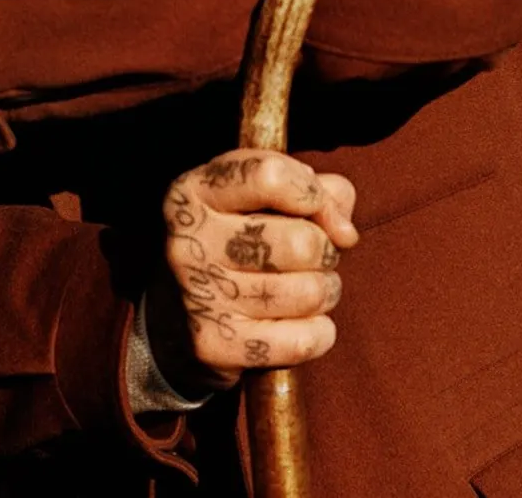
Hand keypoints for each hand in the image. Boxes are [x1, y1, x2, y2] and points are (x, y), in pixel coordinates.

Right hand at [145, 149, 359, 389]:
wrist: (177, 313)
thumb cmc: (242, 240)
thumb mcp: (267, 197)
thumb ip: (318, 190)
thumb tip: (344, 232)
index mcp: (195, 191)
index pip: (271, 176)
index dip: (312, 193)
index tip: (316, 208)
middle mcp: (189, 241)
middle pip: (302, 242)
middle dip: (325, 252)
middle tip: (310, 258)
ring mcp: (199, 295)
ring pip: (309, 293)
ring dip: (324, 292)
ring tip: (303, 288)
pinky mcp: (214, 345)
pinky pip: (302, 340)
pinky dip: (318, 334)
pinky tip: (298, 323)